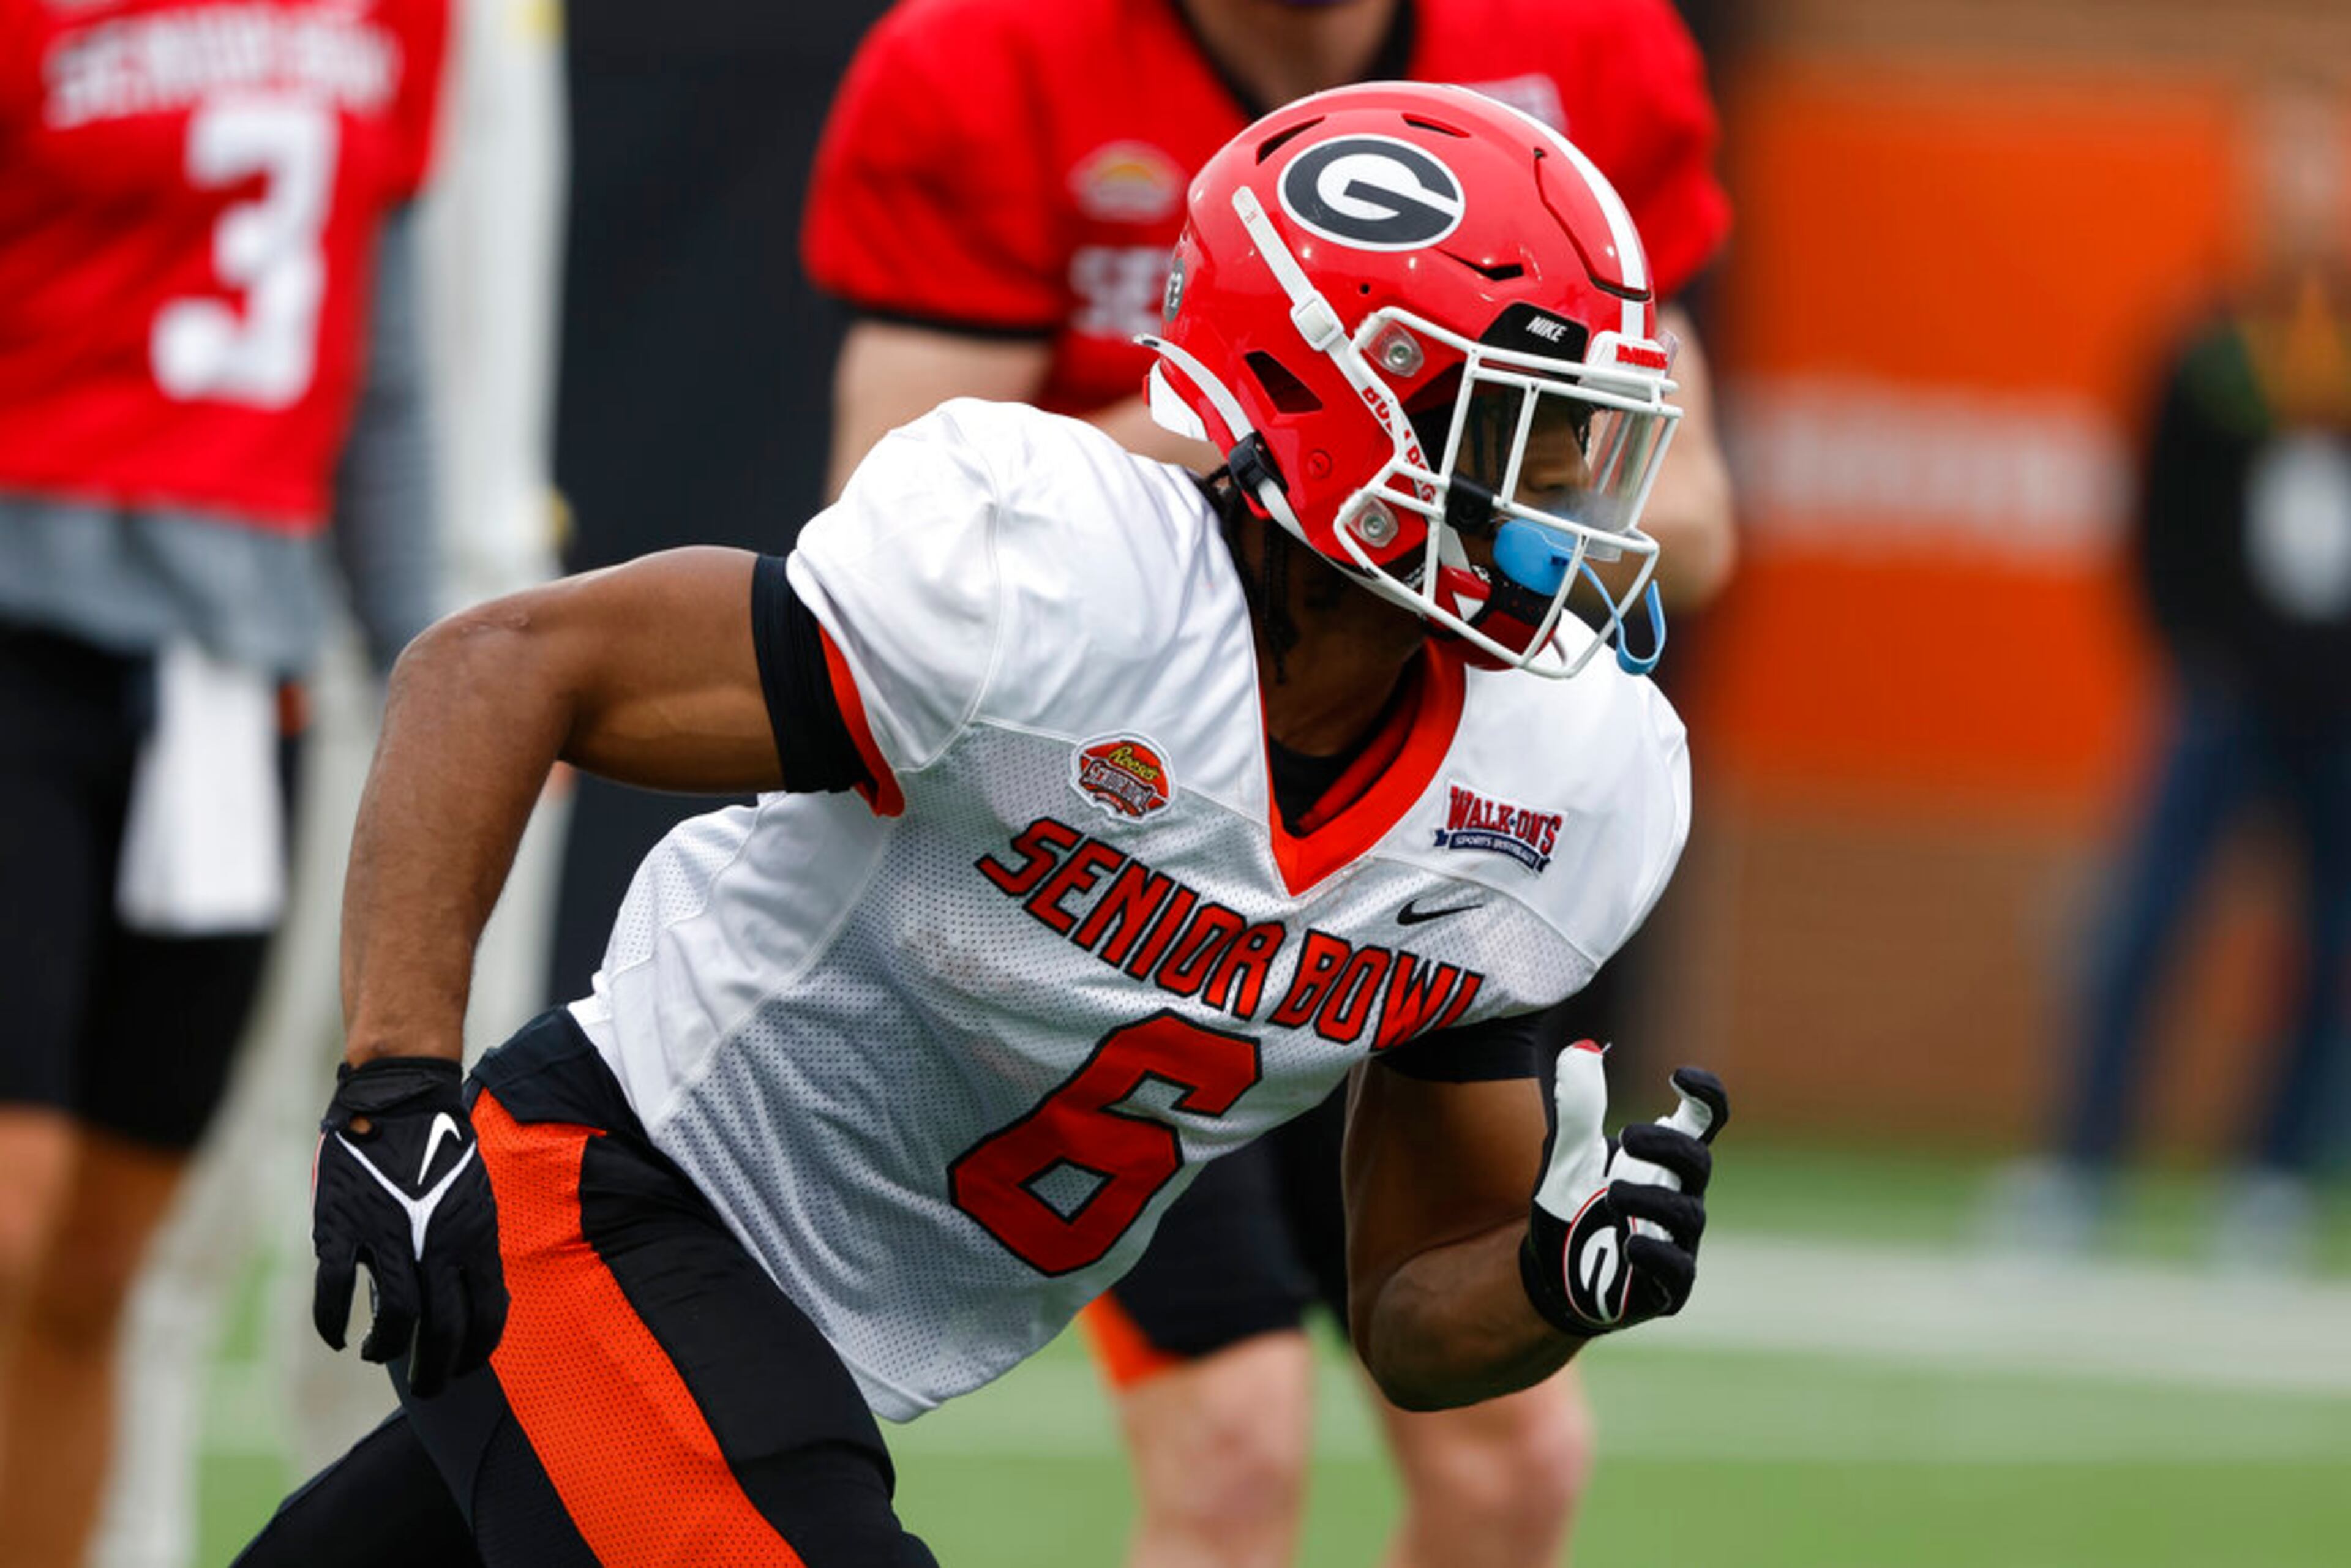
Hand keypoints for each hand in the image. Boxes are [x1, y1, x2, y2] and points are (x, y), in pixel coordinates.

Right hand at [312, 1057, 507, 1396]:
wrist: (401, 1099)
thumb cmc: (441, 1150)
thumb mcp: (475, 1200)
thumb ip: (471, 1249)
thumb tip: (475, 1298)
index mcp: (473, 1239)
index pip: (484, 1316)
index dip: (474, 1352)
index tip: (463, 1368)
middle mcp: (436, 1246)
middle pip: (442, 1330)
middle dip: (435, 1369)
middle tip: (426, 1386)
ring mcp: (389, 1239)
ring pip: (394, 1319)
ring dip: (385, 1349)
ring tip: (375, 1354)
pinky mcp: (344, 1229)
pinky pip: (335, 1292)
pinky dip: (332, 1323)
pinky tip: (336, 1336)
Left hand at [1520, 1043, 1727, 1336]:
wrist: (1547, 1272)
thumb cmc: (1570, 1205)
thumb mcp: (1564, 1154)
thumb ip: (1576, 1107)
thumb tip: (1581, 1049)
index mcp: (1662, 1161)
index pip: (1703, 1122)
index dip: (1706, 1096)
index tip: (1679, 1075)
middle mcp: (1679, 1196)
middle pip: (1698, 1162)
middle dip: (1668, 1145)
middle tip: (1626, 1135)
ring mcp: (1677, 1242)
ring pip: (1688, 1214)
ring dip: (1650, 1199)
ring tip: (1610, 1195)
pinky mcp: (1667, 1286)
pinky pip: (1678, 1270)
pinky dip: (1656, 1254)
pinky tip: (1628, 1244)